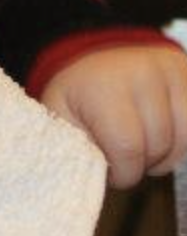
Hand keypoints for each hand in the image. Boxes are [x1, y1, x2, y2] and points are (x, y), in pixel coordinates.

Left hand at [41, 45, 186, 187]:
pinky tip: (160, 133)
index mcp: (103, 87)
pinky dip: (181, 141)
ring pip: (182, 142)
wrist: (96, 57)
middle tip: (123, 152)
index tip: (113, 171)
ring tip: (140, 142)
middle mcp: (140, 74)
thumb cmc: (79, 94)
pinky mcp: (186, 76)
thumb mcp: (61, 116)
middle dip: (142, 163)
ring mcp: (169, 73)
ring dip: (164, 154)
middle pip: (158, 147)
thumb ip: (72, 147)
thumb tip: (87, 179)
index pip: (127, 148)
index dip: (124, 172)